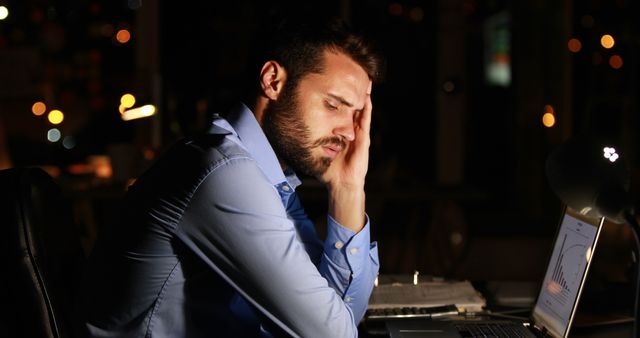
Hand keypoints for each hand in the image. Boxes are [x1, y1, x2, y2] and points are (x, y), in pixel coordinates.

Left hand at [321, 81, 371, 231]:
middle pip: (353, 107)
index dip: (340, 99)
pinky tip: (367, 97)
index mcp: (341, 133)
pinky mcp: (363, 139)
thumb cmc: (329, 171)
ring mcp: (358, 134)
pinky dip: (367, 108)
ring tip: (365, 80)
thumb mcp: (316, 152)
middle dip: (354, 93)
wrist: (341, 184)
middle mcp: (351, 131)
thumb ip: (306, 144)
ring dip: (364, 96)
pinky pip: (365, 120)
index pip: (341, 112)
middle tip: (354, 76)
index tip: (336, 84)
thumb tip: (288, 136)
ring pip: (362, 110)